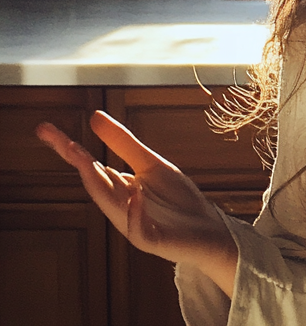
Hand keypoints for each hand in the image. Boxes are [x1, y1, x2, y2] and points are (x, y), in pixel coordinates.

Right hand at [36, 111, 237, 296]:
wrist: (209, 232)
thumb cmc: (178, 201)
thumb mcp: (151, 165)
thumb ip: (124, 144)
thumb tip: (94, 117)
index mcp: (117, 188)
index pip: (88, 165)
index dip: (68, 148)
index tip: (44, 129)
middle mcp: (119, 206)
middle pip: (94, 182)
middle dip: (78, 163)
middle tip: (64, 142)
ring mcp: (134, 224)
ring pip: (111, 206)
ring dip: (100, 187)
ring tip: (88, 163)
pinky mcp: (153, 240)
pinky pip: (138, 228)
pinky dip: (134, 212)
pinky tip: (134, 194)